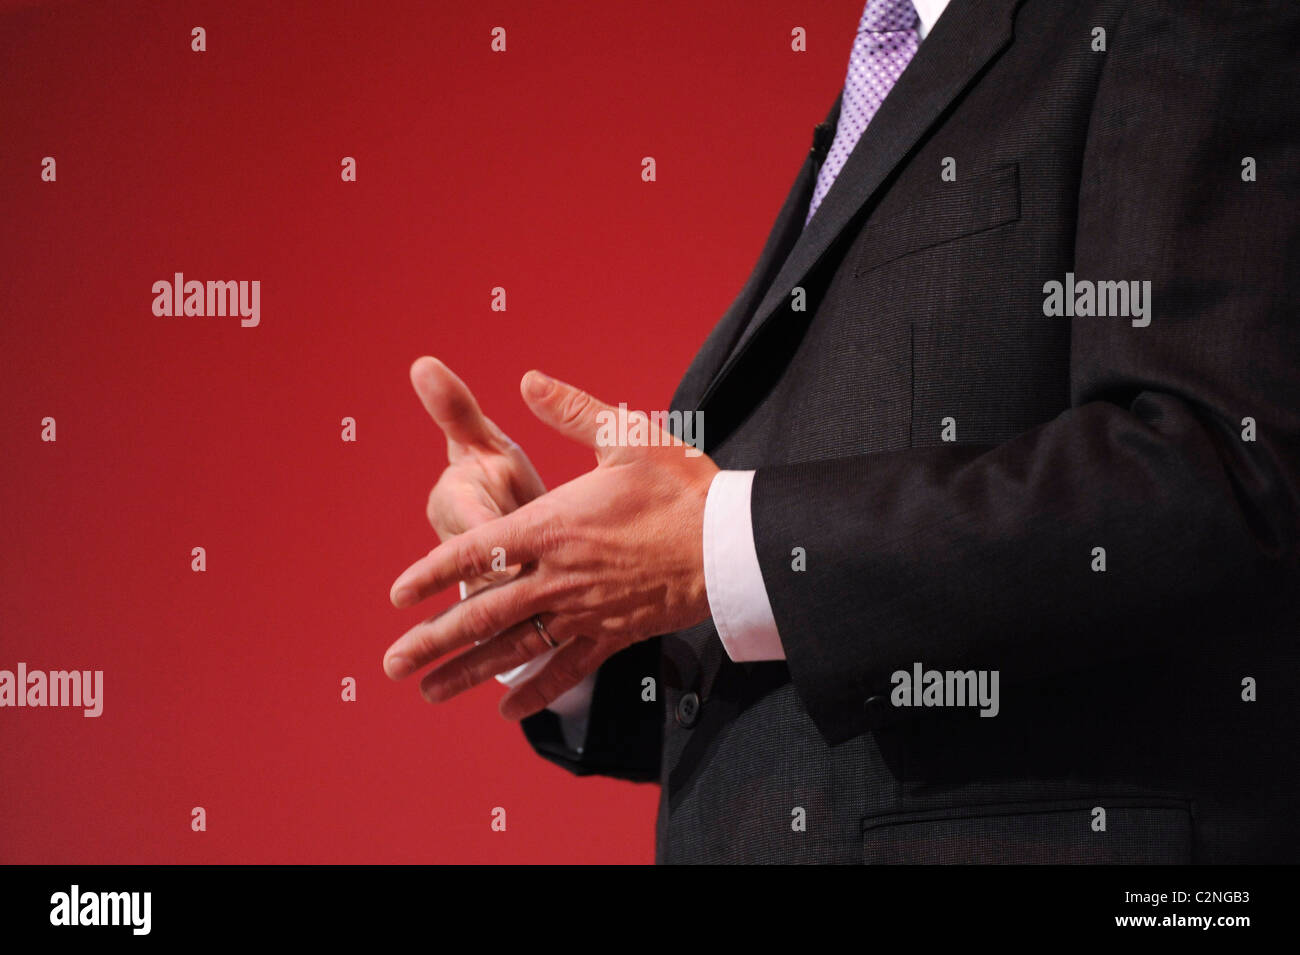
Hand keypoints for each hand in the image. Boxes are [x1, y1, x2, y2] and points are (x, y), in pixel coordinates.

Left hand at [384, 370, 718, 719]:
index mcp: (552, 525)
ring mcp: (583, 610)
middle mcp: (558, 575)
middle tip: (392, 664)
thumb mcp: (626, 436)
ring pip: (514, 648)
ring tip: (429, 691)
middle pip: (482, 613)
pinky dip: (535, 690)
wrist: (732, 542)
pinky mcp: (612, 635)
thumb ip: (571, 411)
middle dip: (432, 641)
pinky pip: (566, 668)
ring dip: (468, 672)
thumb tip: (529, 380)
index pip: (476, 553)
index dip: (431, 574)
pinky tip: (507, 711)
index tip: (397, 595)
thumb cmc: (681, 487)